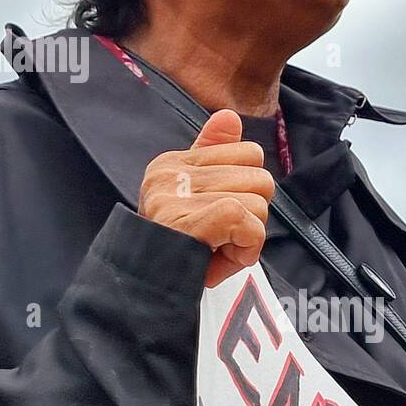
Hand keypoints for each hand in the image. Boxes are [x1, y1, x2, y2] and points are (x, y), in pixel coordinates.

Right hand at [139, 109, 274, 287]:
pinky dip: (246, 248)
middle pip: (260, 177)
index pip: (248, 153)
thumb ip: (212, 158)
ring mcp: (179, 196)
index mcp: (173, 163)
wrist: (145, 288)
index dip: (247, 191)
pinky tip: (222, 257)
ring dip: (248, 237)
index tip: (221, 217)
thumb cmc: (175, 249)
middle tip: (221, 237)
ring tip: (217, 249)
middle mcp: (171, 174)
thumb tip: (230, 116)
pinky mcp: (192, 218)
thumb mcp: (194, 200)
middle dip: (252, 215)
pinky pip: (250, 224)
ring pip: (259, 202)